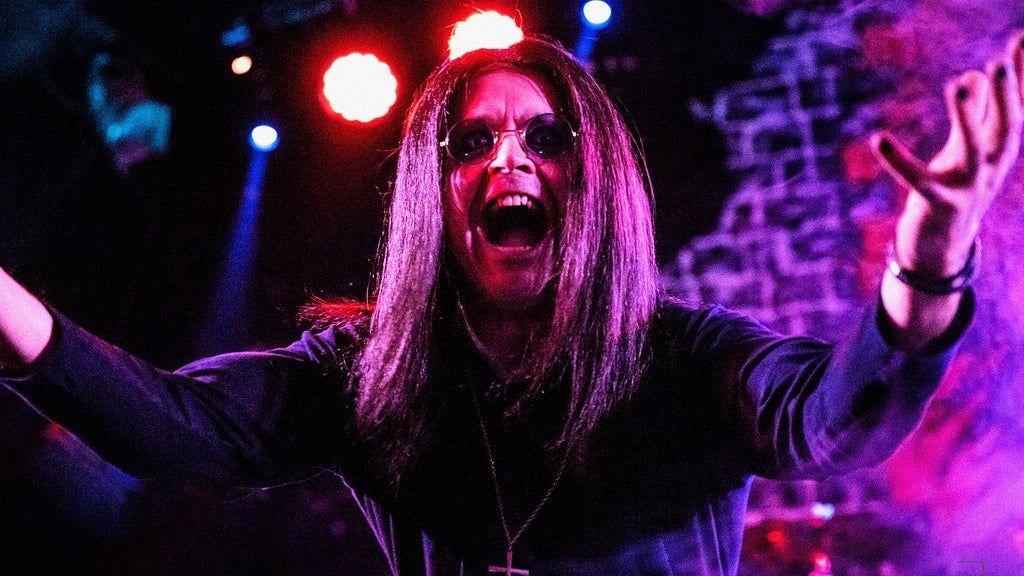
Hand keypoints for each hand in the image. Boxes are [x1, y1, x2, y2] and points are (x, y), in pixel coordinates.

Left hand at [872, 32, 1023, 276]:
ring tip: (957, 86)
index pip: (1016, 108)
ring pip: (972, 149)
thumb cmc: (956, 187)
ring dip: (966, 117)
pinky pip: (917, 179)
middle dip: (1005, 95)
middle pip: (1007, 127)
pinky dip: (899, 160)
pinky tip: (878, 139)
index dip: (1020, 76)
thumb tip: (975, 74)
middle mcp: (992, 168)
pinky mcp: (936, 203)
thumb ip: (976, 113)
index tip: (1020, 38)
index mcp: (1001, 151)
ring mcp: (967, 187)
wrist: (942, 247)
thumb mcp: (968, 149)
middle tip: (999, 62)